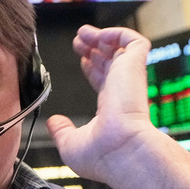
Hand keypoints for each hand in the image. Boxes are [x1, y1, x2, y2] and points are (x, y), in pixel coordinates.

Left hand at [46, 25, 154, 185]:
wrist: (121, 151)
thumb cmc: (101, 156)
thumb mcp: (71, 143)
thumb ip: (61, 131)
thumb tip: (54, 122)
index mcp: (112, 109)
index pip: (105, 81)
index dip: (93, 68)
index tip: (82, 60)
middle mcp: (123, 92)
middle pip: (111, 62)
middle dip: (94, 48)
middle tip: (78, 41)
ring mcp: (129, 79)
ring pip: (122, 48)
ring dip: (101, 36)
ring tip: (82, 33)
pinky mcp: (135, 67)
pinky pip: (134, 40)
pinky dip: (117, 33)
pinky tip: (97, 35)